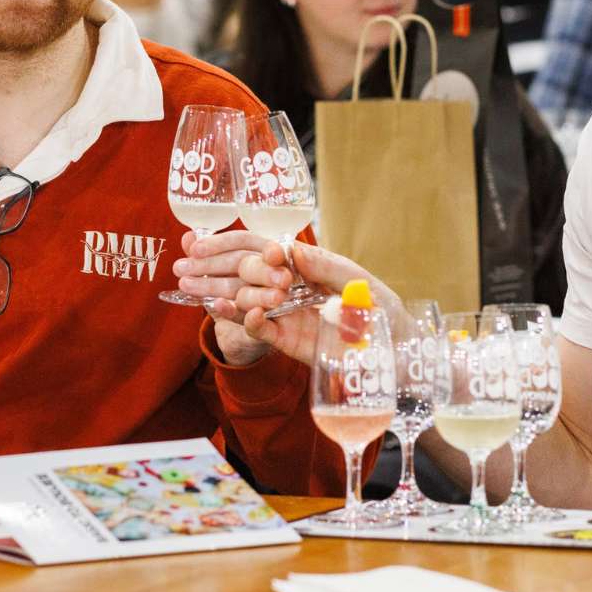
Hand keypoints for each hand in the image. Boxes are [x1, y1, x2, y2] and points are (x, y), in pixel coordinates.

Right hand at [176, 234, 393, 366]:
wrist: (398, 354)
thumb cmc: (383, 310)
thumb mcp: (358, 281)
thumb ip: (327, 266)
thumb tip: (289, 248)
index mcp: (307, 266)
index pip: (268, 250)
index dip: (242, 242)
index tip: (221, 238)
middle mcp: (291, 287)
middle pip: (249, 272)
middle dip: (219, 266)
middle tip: (193, 260)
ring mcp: (287, 313)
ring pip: (248, 300)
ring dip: (228, 293)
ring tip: (210, 290)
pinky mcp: (288, 341)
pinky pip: (261, 330)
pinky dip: (249, 321)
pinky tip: (244, 313)